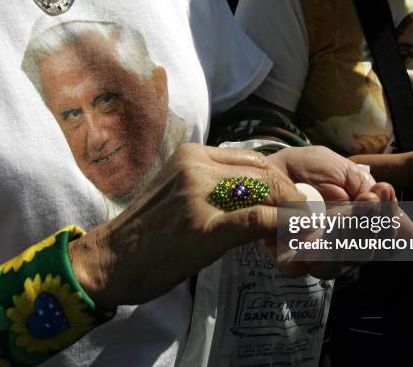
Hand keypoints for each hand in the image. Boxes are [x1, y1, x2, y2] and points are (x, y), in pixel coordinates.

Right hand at [68, 144, 305, 306]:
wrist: (110, 259)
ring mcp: (199, 194)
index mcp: (191, 154)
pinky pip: (256, 218)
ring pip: (265, 190)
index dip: (277, 181)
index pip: (252, 159)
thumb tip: (256, 196)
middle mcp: (196, 166)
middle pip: (263, 172)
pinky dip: (281, 225)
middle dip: (290, 195)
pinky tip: (290, 237)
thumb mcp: (180, 193)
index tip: (289, 202)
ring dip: (290, 210)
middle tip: (302, 218)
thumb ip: (214, 185)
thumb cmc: (145, 231)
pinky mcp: (203, 227)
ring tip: (300, 228)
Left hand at [265, 146, 412, 277]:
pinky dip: (305, 250)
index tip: (383, 192)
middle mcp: (340, 246)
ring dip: (339, 240)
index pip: (382, 238)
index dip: (387, 220)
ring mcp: (313, 255)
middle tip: (363, 201)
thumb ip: (374, 198)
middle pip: (363, 255)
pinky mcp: (286, 257)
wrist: (273, 165)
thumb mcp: (347, 174)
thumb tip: (410, 232)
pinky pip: (299, 267)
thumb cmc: (311, 168)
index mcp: (359, 228)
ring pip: (335, 266)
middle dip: (365, 227)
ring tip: (337, 216)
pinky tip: (309, 231)